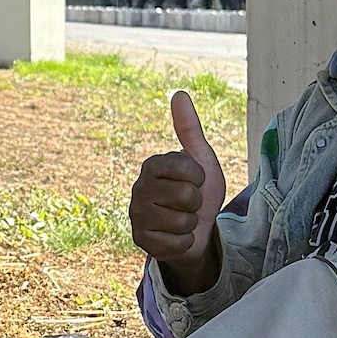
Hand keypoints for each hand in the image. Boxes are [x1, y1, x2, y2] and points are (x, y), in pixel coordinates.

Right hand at [129, 91, 227, 294]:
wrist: (196, 231)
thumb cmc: (197, 192)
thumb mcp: (200, 160)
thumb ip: (189, 128)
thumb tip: (179, 93)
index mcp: (152, 165)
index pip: (187, 168)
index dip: (200, 178)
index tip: (196, 181)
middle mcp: (138, 188)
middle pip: (187, 196)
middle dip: (196, 204)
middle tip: (189, 204)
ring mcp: (136, 216)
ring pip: (182, 221)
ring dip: (190, 224)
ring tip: (182, 220)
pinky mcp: (140, 241)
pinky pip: (175, 244)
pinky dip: (183, 243)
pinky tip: (175, 237)